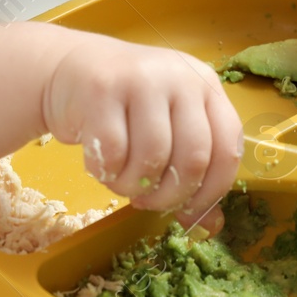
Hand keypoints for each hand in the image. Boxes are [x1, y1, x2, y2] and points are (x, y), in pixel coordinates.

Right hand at [41, 32, 243, 234]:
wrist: (69, 70)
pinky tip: (101, 166)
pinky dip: (107, 173)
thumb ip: (192, 171)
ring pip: (152, 158)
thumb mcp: (167, 127)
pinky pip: (114, 152)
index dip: (212, 191)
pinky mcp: (102, 88)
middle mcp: (180, 77)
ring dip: (134, 187)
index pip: (227, 148)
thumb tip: (210, 227)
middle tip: (147, 201)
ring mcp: (141, 79)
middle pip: (193, 158)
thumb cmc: (125, 107)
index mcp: (206, 85)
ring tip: (120, 181)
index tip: (188, 210)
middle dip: (169, 195)